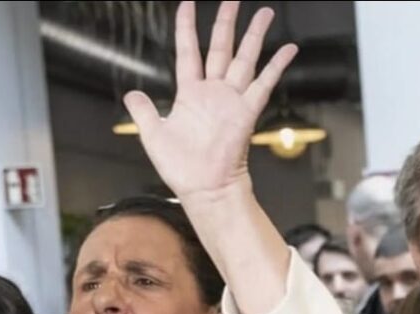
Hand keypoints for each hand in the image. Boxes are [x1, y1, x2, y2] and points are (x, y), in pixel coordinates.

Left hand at [124, 1, 296, 202]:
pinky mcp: (246, 112)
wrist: (203, 188)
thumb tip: (131, 94)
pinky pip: (263, 84)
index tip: (188, 4)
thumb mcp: (153, 135)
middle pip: (220, 48)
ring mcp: (231, 100)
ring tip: (265, 12)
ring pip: (244, 59)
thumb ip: (144, 112)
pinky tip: (288, 49)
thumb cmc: (180, 168)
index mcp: (189, 94)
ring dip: (254, 36)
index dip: (186, 28)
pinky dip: (276, 66)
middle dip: (226, 22)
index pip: (188, 52)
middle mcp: (212, 92)